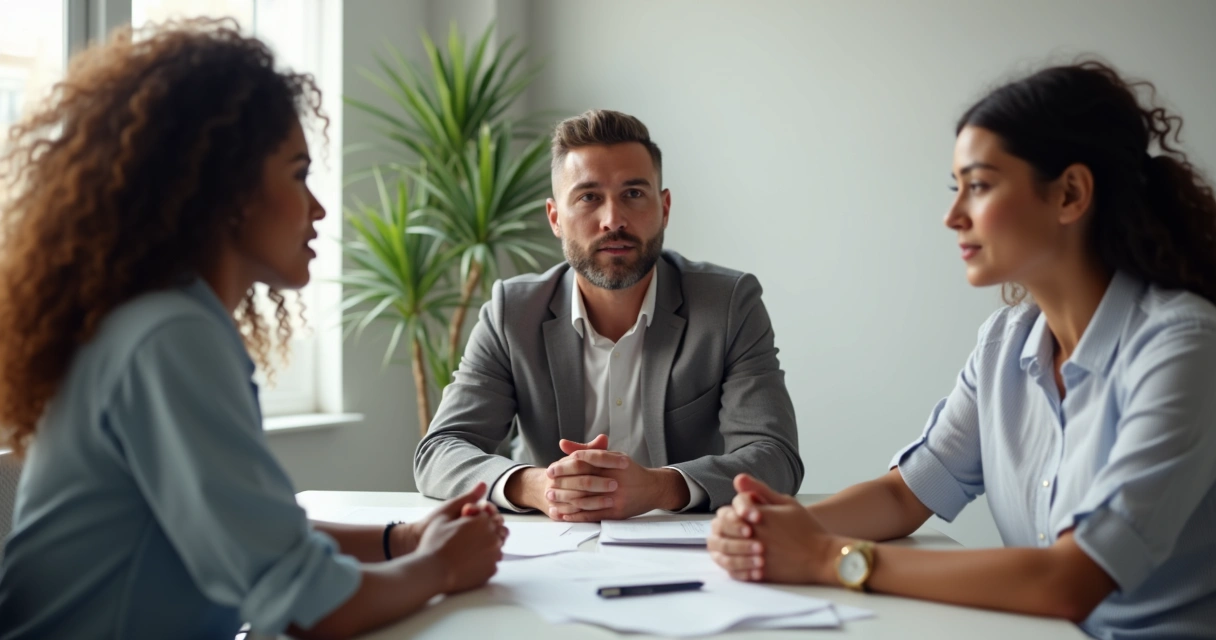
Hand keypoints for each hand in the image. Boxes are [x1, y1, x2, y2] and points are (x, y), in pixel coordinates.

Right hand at [414, 483, 503, 593]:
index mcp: (483, 521)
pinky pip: (493, 563)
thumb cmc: (434, 542)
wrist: (431, 571)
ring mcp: (494, 556)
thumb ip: (468, 498)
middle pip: (498, 531)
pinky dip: (485, 561)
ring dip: (487, 546)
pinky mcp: (491, 571)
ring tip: (468, 550)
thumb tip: (484, 484)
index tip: (468, 524)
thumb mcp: (445, 514)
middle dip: (486, 532)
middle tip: (468, 538)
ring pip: (497, 547)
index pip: (492, 516)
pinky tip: (470, 562)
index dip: (480, 519)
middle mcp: (493, 537)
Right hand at [505, 434, 608, 518]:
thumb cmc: (569, 473)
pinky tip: (598, 513)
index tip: (624, 462)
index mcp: (563, 463)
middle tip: (616, 484)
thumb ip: (592, 450)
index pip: (583, 459)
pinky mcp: (554, 510)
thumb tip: (603, 438)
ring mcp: (553, 495)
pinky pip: (571, 514)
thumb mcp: (579, 459)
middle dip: (599, 483)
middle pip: (580, 480)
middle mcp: (556, 479)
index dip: (604, 459)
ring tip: (611, 501)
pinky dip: (584, 514)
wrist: (545, 490)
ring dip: (595, 501)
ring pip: (577, 499)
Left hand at [545, 440, 688, 521]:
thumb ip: (586, 450)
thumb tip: (562, 444)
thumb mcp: (611, 455)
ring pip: (586, 500)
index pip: (586, 460)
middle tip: (548, 485)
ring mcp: (617, 497)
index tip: (551, 469)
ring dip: (565, 501)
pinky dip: (576, 516)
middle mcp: (616, 479)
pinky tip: (564, 514)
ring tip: (551, 499)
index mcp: (614, 462)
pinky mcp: (617, 512)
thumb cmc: (628, 470)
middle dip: (562, 484)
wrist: (652, 488)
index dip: (566, 464)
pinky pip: (593, 515)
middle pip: (584, 481)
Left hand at [708, 474, 841, 583]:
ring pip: (724, 552)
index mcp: (757, 516)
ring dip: (727, 548)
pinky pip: (734, 571)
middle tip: (737, 531)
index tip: (745, 517)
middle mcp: (753, 535)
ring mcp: (754, 556)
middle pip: (722, 531)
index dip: (733, 513)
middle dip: (725, 529)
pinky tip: (743, 561)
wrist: (822, 556)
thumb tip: (737, 479)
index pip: (728, 511)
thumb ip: (760, 490)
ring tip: (738, 545)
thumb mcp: (786, 502)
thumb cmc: (806, 528)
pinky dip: (734, 566)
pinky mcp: (758, 574)